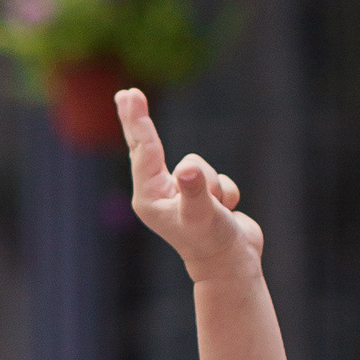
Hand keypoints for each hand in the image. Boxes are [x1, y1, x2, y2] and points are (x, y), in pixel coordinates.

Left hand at [120, 88, 263, 290]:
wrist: (232, 264)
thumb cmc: (213, 242)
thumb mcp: (204, 216)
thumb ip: (196, 190)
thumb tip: (188, 169)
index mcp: (149, 197)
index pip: (143, 150)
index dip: (138, 120)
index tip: (129, 94)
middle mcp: (158, 194)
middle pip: (146, 148)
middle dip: (138, 121)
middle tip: (126, 94)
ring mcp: (178, 193)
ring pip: (198, 165)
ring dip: (213, 185)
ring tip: (215, 212)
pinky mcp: (198, 194)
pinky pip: (215, 177)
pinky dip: (226, 193)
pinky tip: (225, 213)